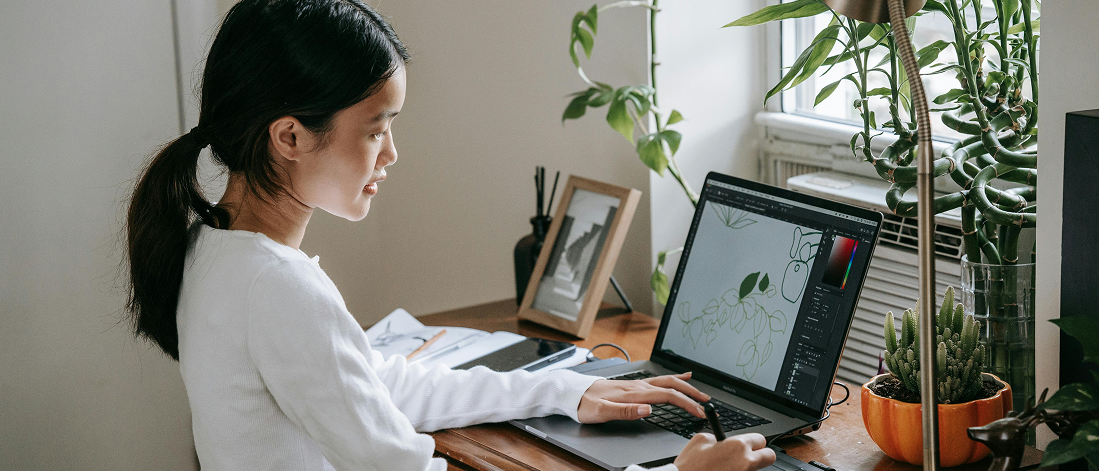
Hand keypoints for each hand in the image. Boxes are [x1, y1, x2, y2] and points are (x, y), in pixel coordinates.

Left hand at [577, 372, 710, 422]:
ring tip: (700, 391)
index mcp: (633, 393)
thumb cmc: (585, 404)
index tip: (699, 411)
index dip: (686, 403)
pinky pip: (658, 380)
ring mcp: (636, 383)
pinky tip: (680, 377)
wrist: (573, 393)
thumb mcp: (601, 412)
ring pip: (667, 381)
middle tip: (707, 403)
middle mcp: (637, 385)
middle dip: (691, 394)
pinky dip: (673, 379)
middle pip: (671, 386)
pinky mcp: (633, 385)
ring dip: (685, 386)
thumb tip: (648, 409)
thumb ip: (625, 411)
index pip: (666, 396)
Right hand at [673, 432, 775, 470]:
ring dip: (747, 467)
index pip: (761, 439)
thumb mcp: (700, 440)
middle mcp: (746, 461)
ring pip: (756, 469)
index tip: (749, 444)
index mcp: (737, 445)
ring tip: (729, 467)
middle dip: (761, 454)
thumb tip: (721, 440)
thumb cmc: (689, 465)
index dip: (753, 441)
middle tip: (750, 456)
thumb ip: (716, 436)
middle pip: (769, 456)